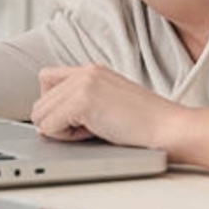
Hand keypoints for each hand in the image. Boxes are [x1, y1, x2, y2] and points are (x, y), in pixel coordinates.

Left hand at [30, 64, 184, 147]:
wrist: (169, 129)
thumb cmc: (145, 125)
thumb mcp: (109, 103)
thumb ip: (81, 103)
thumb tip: (44, 123)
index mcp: (92, 70)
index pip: (46, 79)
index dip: (54, 105)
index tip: (72, 121)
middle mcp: (85, 71)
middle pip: (39, 100)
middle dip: (57, 122)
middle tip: (87, 129)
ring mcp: (83, 83)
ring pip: (40, 114)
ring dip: (60, 131)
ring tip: (91, 131)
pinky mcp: (82, 100)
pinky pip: (48, 126)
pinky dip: (65, 138)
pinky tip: (92, 134)